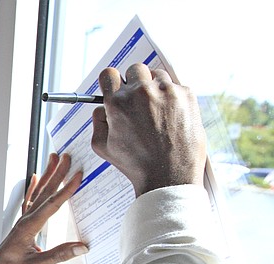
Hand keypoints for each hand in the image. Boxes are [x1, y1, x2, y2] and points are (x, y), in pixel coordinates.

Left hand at [0, 153, 86, 263]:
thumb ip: (60, 255)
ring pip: (38, 193)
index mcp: (29, 227)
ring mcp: (23, 220)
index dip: (66, 189)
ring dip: (48, 174)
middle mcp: (25, 219)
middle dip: (57, 173)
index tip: (78, 174)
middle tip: (68, 155)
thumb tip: (84, 246)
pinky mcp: (22, 223)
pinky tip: (35, 176)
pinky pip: (30, 200)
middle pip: (45, 192)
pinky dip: (33, 187)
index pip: (52, 205)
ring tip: (55, 157)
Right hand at [91, 63, 205, 195]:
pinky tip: (170, 116)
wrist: (169, 175)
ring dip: (154, 88)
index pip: (109, 74)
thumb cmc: (136, 164)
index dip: (111, 81)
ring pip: (157, 76)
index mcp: (118, 103)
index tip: (116, 88)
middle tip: (138, 100)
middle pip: (135, 69)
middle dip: (134, 82)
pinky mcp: (186, 95)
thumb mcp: (102, 147)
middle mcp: (141, 92)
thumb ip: (97, 122)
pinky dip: (172, 97)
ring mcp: (166, 91)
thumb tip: (102, 108)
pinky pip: (175, 86)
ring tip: (156, 110)